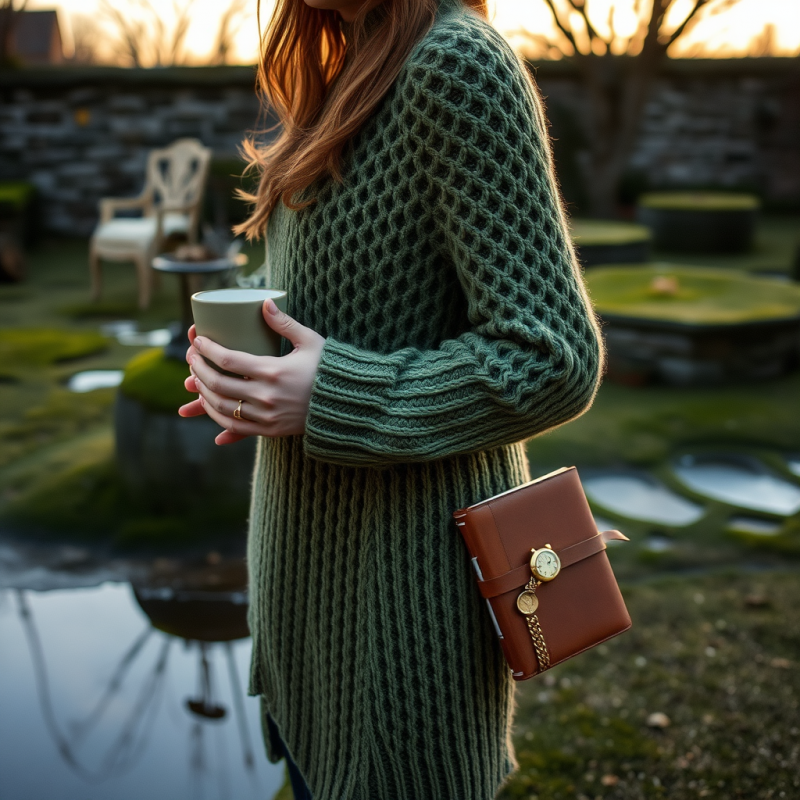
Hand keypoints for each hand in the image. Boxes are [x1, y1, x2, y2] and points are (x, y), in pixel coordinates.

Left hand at [178, 299, 325, 444]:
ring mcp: (267, 416)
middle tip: (192, 358)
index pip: (228, 360)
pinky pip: (234, 426)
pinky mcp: (270, 430)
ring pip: (221, 407)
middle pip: (218, 384)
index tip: (198, 341)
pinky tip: (210, 404)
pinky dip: (216, 416)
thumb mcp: (310, 341)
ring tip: (196, 379)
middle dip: (198, 370)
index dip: (207, 350)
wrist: (347, 404)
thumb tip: (264, 302)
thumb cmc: (328, 369)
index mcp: (274, 371)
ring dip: (203, 393)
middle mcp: (266, 396)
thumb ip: (284, 323)